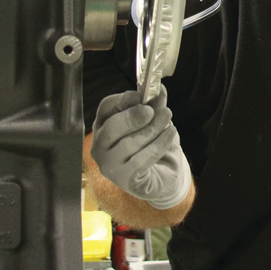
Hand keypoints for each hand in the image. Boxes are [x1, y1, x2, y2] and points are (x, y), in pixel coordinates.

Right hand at [90, 87, 191, 209]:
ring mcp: (110, 165)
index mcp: (103, 126)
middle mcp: (100, 146)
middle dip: (132, 117)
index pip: (105, 108)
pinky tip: (170, 133)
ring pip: (128, 144)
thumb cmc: (150, 146)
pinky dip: (158, 144)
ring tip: (167, 117)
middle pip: (111, 128)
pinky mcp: (124, 179)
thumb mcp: (152, 122)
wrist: (159, 178)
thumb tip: (160, 90)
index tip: (142, 94)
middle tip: (151, 110)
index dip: (123, 100)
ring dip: (151, 128)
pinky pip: (141, 160)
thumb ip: (153, 106)